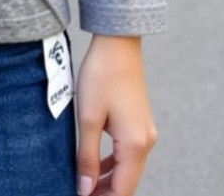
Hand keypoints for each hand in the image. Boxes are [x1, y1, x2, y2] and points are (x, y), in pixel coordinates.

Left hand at [74, 35, 157, 194]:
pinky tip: (94, 164)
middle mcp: (146, 142)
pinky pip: (127, 153)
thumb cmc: (101, 75)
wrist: (117, 42)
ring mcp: (145, 132)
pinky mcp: (139, 123)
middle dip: (104, 193)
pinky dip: (112, 163)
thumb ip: (87, 157)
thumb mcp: (88, 118)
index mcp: (135, 145)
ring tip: (82, 184)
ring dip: (107, 180)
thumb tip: (85, 190)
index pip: (121, 190)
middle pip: (127, 183)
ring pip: (127, 169)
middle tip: (78, 191)